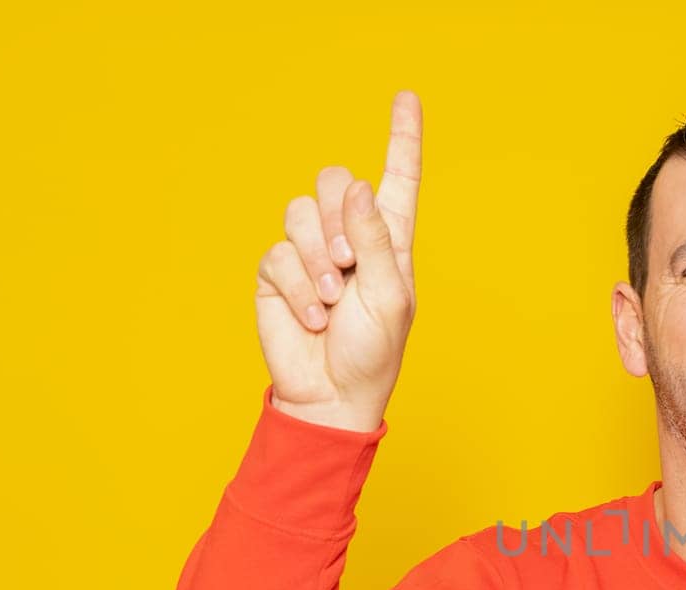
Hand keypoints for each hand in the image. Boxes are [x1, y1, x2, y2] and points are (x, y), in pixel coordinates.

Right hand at [254, 90, 422, 431]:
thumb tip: (357, 186)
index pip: (396, 179)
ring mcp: (310, 252)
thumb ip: (376, 240)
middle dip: (338, 218)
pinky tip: (313, 317)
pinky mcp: (279, 272)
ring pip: (300, 213)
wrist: (332, 395)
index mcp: (389, 240)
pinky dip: (299, 287)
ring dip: (319, 260)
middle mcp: (349, 237)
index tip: (406, 98)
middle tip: (349, 266)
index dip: (402, 139)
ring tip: (332, 301)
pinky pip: (279, 254)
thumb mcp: (389, 297)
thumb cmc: (372, 352)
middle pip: (334, 181)